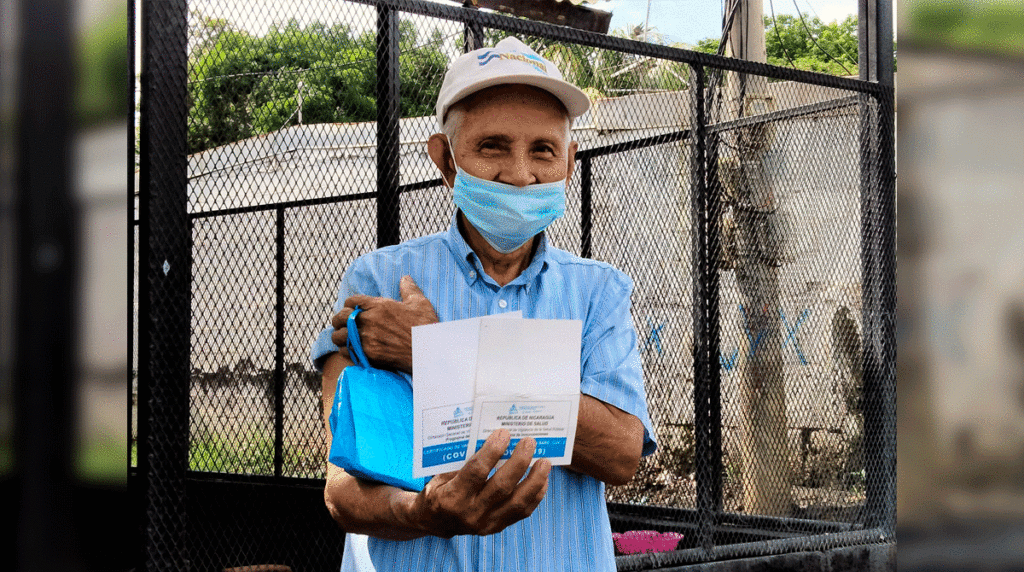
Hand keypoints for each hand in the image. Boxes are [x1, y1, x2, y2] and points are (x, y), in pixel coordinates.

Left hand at [330, 275, 438, 372]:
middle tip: (340, 323)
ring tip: (342, 336)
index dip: (349, 304)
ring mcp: (367, 338)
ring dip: (339, 335)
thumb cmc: (425, 327)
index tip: (350, 308)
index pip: (352, 300)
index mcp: (380, 305)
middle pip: (341, 317)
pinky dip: (345, 349)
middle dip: (338, 319)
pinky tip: (350, 349)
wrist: (428, 353)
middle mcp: (370, 320)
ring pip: (339, 335)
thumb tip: (405, 278)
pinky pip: (346, 350)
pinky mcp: (368, 354)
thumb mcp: (420, 303)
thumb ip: (409, 289)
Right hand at [409, 429, 550, 537]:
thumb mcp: (442, 472)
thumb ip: (464, 459)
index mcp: (452, 495)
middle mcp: (470, 512)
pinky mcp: (497, 528)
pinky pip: (522, 512)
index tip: (504, 433)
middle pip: (502, 486)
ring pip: (517, 502)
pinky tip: (542, 479)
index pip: (477, 471)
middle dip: (519, 462)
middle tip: (529, 442)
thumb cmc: (439, 488)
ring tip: (544, 462)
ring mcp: (486, 523)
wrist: (435, 521)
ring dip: (534, 480)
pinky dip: (536, 494)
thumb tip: (493, 437)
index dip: (492, 451)